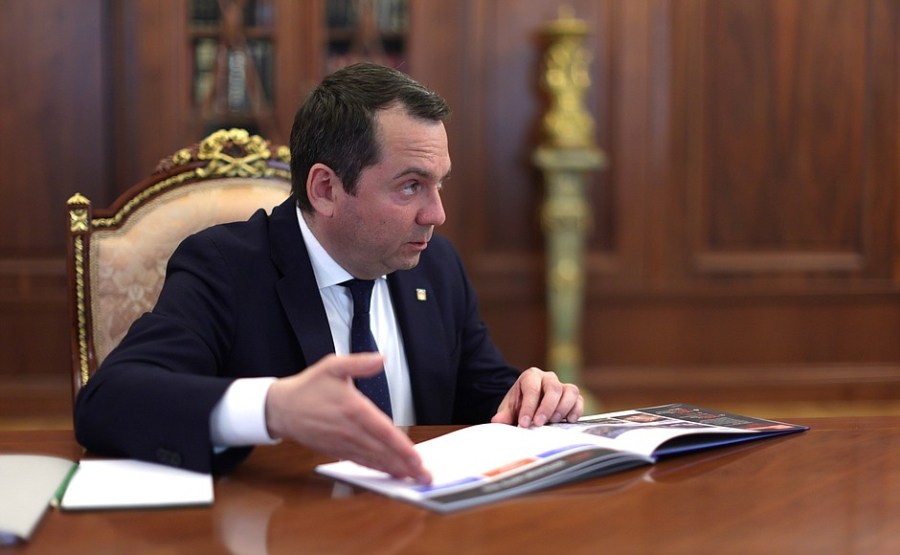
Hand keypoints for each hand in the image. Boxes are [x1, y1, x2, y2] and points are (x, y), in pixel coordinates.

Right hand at [265, 353, 430, 483]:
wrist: (282, 408)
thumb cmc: (308, 387)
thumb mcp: (332, 366)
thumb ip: (358, 363)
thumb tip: (380, 358)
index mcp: (353, 408)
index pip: (382, 431)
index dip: (401, 447)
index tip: (416, 458)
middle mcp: (350, 430)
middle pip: (382, 451)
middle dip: (405, 464)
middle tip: (425, 476)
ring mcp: (343, 443)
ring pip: (373, 460)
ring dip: (395, 470)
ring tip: (413, 478)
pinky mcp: (337, 451)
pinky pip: (361, 462)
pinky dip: (378, 469)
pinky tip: (391, 473)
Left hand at [490, 368, 582, 427]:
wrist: (529, 404)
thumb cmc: (520, 404)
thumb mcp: (509, 408)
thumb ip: (504, 414)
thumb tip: (497, 421)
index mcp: (531, 376)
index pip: (532, 388)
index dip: (529, 406)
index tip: (524, 422)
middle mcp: (548, 378)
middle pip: (553, 388)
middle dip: (547, 407)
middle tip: (539, 423)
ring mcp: (563, 386)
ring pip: (570, 391)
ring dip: (563, 408)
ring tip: (553, 421)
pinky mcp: (573, 396)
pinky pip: (579, 400)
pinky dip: (576, 411)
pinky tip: (568, 420)